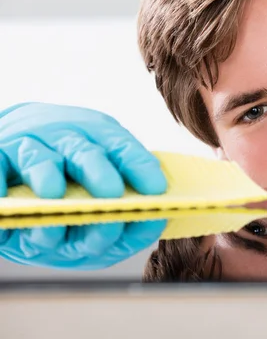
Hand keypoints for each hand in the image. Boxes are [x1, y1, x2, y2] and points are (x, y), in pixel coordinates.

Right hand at [0, 102, 167, 268]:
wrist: (11, 155)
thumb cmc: (66, 179)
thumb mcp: (100, 184)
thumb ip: (126, 207)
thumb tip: (153, 224)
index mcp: (98, 139)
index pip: (123, 148)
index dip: (139, 167)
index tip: (156, 188)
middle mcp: (64, 137)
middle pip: (84, 152)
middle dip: (99, 172)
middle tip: (112, 193)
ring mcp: (27, 146)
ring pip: (38, 158)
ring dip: (47, 177)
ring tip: (55, 196)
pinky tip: (3, 199)